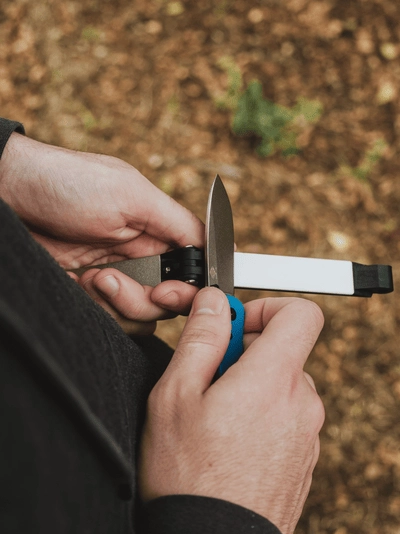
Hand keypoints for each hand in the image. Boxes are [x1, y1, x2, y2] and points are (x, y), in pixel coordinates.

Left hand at [0, 133, 203, 333]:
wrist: (9, 195)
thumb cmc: (68, 185)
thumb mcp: (131, 194)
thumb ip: (179, 222)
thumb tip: (219, 244)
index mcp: (159, 232)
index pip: (195, 270)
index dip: (189, 290)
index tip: (166, 292)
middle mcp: (143, 257)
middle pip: (169, 301)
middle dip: (144, 299)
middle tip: (112, 280)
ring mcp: (118, 277)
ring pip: (142, 316)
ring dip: (117, 303)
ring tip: (91, 276)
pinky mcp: (93, 293)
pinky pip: (113, 319)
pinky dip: (98, 308)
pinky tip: (79, 282)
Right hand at [138, 287, 324, 533]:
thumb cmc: (187, 478)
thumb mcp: (176, 395)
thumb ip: (201, 339)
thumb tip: (215, 304)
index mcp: (272, 380)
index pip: (299, 313)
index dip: (266, 307)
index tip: (236, 325)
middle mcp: (301, 404)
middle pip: (284, 352)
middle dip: (246, 354)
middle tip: (208, 381)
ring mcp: (307, 434)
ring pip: (282, 386)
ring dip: (252, 388)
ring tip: (215, 421)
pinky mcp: (304, 458)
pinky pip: (287, 418)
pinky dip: (262, 417)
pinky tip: (229, 446)